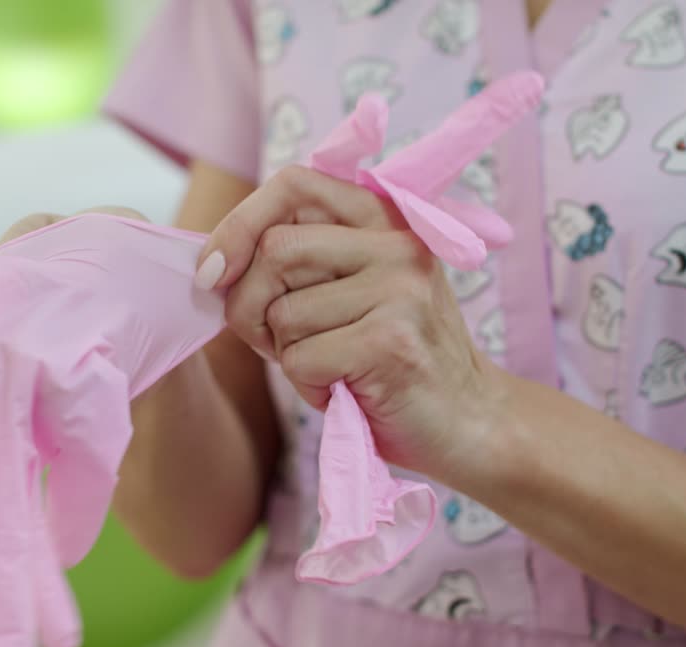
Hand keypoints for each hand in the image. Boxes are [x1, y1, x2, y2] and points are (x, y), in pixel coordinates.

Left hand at [213, 168, 506, 478]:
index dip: (240, 223)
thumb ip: (304, 264)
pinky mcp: (391, 341)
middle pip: (274, 251)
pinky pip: (300, 359)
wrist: (471, 423)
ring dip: (287, 356)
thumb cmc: (396, 362)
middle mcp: (397, 245)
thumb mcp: (358, 292)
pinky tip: (343, 391)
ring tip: (331, 369)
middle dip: (250, 306)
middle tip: (275, 342)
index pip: (294, 185)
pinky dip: (307, 387)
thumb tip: (214, 264)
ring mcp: (399, 290)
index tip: (214, 271)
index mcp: (386, 220)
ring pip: (283, 314)